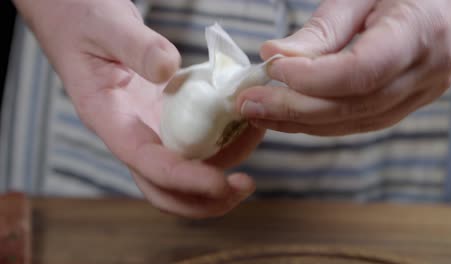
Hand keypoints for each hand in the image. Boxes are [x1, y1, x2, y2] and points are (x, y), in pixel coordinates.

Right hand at [15, 0, 261, 217]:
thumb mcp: (106, 25)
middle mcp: (130, 132)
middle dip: (205, 198)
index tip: (220, 182)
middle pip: (164, 186)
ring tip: (257, 137)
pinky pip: (196, 137)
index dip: (183, 179)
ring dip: (223, 166)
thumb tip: (168, 69)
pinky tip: (246, 120)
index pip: (145, 162)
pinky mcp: (165, 114)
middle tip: (245, 185)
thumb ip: (134, 45)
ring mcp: (149, 125)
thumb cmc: (83, 19)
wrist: (77, 17)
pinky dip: (224, 136)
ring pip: (185, 165)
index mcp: (108, 118)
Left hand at [237, 0, 450, 135]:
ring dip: (300, 121)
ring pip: (353, 121)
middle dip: (294, 108)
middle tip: (249, 103)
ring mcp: (421, 93)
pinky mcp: (406, 104)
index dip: (312, 78)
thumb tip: (275, 57)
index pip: (361, 71)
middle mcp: (428, 71)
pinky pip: (358, 121)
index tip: (272, 68)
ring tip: (258, 112)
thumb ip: (320, 31)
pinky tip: (288, 116)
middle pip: (353, 105)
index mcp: (421, 31)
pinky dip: (319, 122)